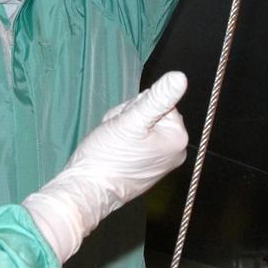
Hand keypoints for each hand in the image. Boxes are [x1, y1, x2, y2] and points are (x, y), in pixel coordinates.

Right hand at [23, 72, 188, 261]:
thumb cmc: (106, 157)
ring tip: (113, 143)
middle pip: (153, 113)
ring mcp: (162, 162)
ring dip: (125, 128)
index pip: (160, 101)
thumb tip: (180, 77)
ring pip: (143, 126)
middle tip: (116, 134)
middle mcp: (176, 152)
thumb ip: (157, 98)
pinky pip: (138, 142)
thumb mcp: (131, 121)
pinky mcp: (149, 168)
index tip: (126, 124)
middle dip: (131, 117)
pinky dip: (125, 142)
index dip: (137, 107)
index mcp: (178, 139)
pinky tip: (115, 151)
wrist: (88, 189)